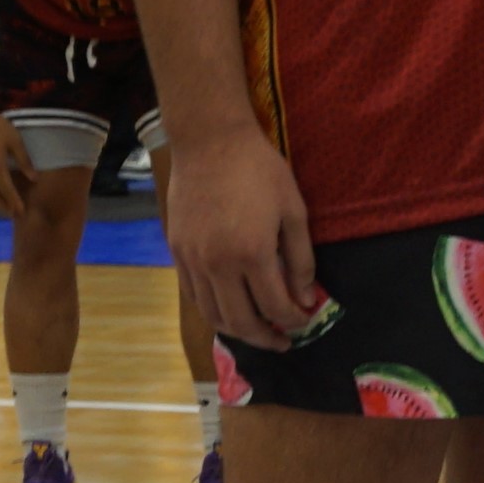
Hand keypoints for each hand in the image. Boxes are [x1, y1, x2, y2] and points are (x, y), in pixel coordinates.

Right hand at [162, 114, 325, 349]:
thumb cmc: (259, 169)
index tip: (306, 319)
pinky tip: (229, 307)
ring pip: (213, 315)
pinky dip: (213, 310)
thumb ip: (301, 260)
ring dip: (238, 331)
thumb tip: (306, 298)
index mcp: (252, 254)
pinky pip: (194, 296)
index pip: (275, 307)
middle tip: (284, 341)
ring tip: (257, 331)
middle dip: (267, 339)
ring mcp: (193, 261)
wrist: (209, 141)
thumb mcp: (293, 210)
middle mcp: (218, 265)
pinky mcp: (177, 252)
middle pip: (242, 322)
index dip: (294, 320)